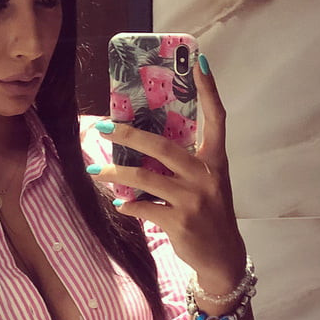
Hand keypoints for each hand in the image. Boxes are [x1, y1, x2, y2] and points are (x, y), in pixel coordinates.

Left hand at [90, 59, 245, 278]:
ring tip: (96, 169)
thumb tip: (145, 148)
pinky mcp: (179, 222)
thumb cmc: (211, 215)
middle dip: (130, 134)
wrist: (223, 258)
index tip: (199, 61)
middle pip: (164, 147)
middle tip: (103, 127)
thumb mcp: (208, 184)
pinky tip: (120, 203)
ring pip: (146, 178)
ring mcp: (193, 200)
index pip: (217, 119)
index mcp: (216, 162)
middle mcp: (206, 176)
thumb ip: (186, 165)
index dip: (209, 90)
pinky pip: (143, 208)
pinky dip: (128, 205)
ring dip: (117, 173)